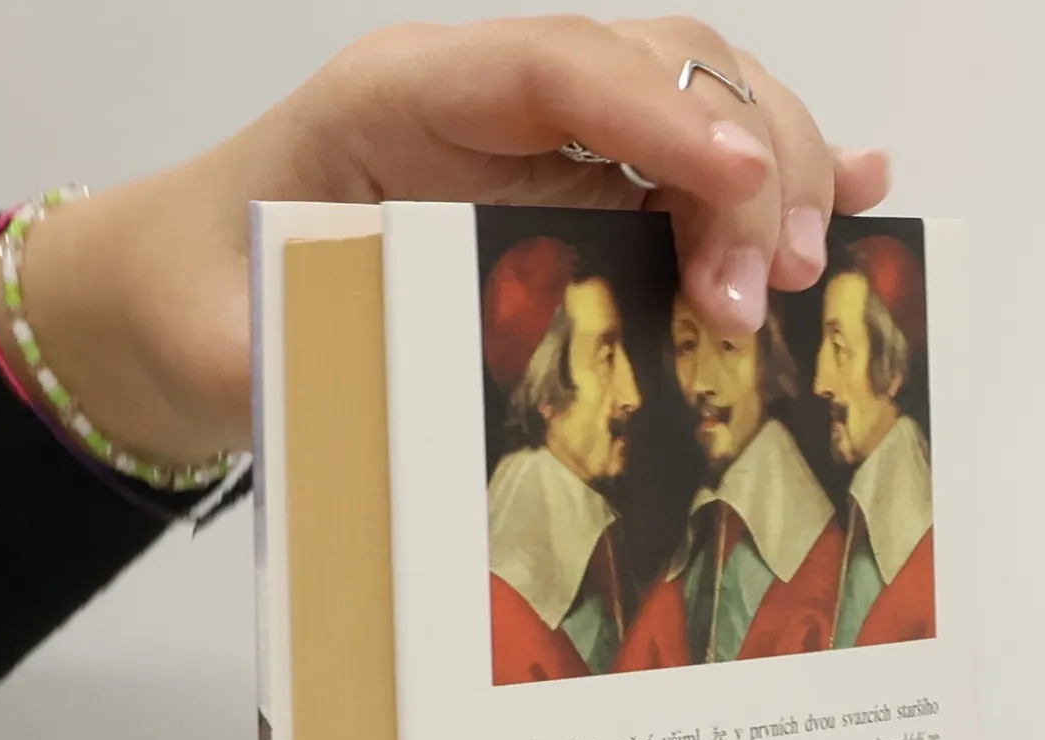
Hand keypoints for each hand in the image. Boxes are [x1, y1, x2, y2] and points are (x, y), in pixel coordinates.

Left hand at [0, 16, 888, 470]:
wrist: (184, 297)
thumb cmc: (212, 304)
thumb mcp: (238, 339)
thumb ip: (320, 342)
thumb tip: (428, 367)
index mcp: (398, 99)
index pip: (553, 68)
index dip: (661, 114)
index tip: (741, 193)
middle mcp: (488, 101)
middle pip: (660, 67)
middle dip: (741, 166)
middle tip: (762, 294)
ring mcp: (539, 140)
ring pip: (696, 103)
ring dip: (775, 177)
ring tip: (807, 274)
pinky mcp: (570, 189)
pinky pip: (684, 163)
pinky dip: (773, 177)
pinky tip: (860, 190)